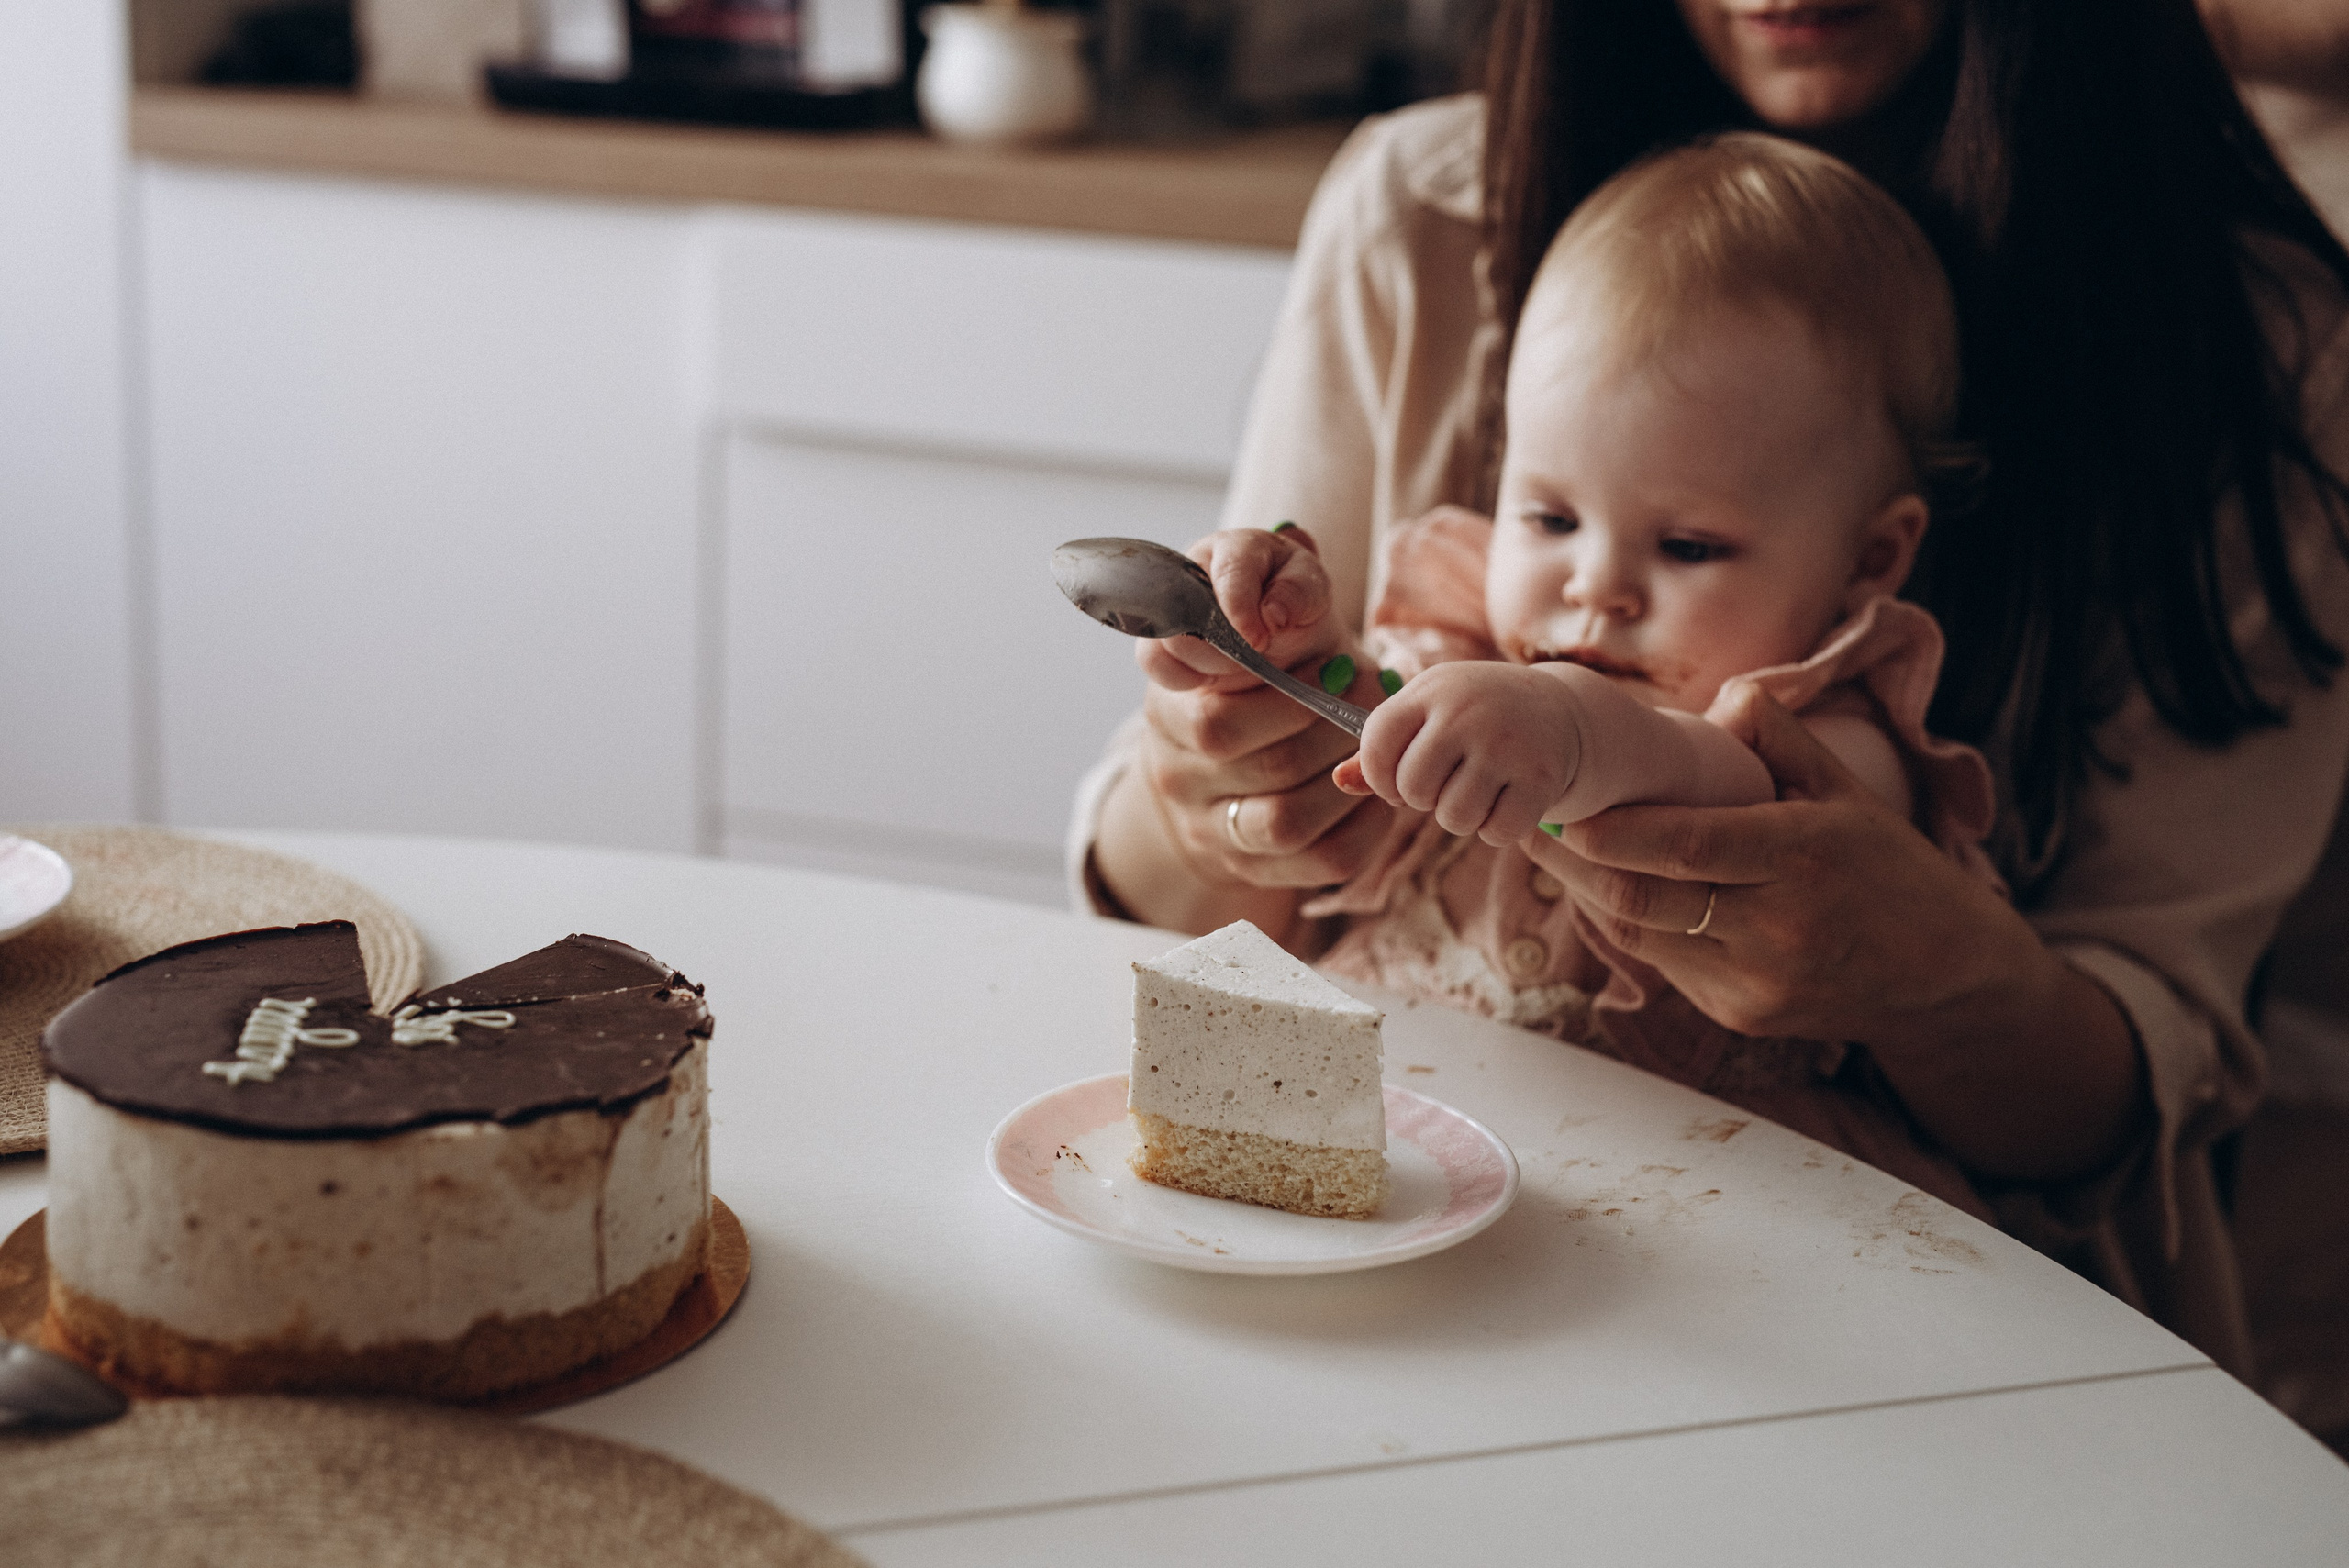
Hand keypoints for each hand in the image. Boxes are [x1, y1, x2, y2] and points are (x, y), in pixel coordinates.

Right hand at [1101, 526, 1395, 917]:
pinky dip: (1367, 823)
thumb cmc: (1271, 644)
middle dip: (1308, 707)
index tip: (1273, 629)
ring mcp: (1203, 816)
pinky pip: (1320, 861)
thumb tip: (1281, 582)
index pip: (1168, 654)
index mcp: (1165, 670)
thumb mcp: (1261, 584)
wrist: (1248, 733)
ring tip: (1367, 736)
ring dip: (1341, 772)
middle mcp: (1169, 749)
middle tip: (1356, 681)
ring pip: (1278, 816)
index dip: (1221, 641)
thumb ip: (1265, 566)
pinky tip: (1379, 786)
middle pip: (1225, 735)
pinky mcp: (1249, 864)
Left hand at [1334, 662, 1579, 846]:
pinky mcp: (1540, 777)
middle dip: (1423, 800)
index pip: (1377, 745)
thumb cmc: (1473, 718)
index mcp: (1431, 690)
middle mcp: (1467, 711)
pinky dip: (1497, 829)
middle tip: (1445, 784)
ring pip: (1454, 817)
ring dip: (1461, 818)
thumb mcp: (1427, 715)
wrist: (1558, 710)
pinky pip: (1496, 832)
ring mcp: (1507, 744)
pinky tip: (1506, 800)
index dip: (1380, 777)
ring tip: (1476, 791)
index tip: (1399, 778)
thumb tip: (1339, 781)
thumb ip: (1380, 750)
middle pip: (1414, 789)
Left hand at [1522, 684, 2142, 1179]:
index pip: (1685, 846)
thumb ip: (1780, 738)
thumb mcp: (1847, 790)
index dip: (1612, 832)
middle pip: (1643, 900)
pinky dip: (1632, 924)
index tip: (1562, 806)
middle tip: (1527, 821)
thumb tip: (1718, 699)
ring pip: (1643, 937)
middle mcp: (1777, 926)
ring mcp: (1756, 981)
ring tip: (1554, 848)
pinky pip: (1665, 965)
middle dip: (1573, 862)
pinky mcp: (1742, 1017)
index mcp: (1804, 857)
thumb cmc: (1889, 868)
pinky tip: (1610, 889)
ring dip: (1591, 892)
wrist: (1944, 977)